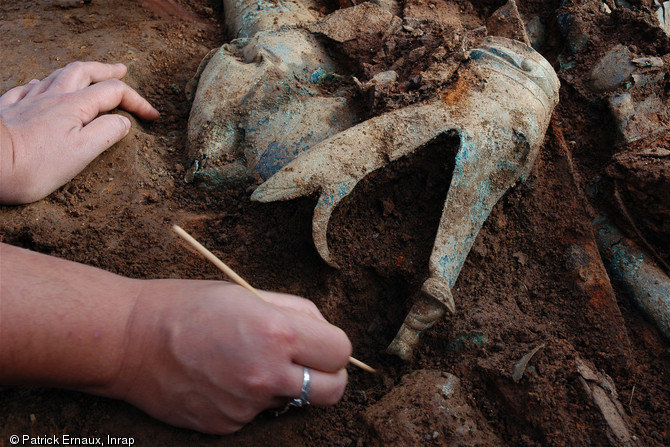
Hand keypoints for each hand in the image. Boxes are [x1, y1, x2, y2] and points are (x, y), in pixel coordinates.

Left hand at [0, 61, 159, 203]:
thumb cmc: (35, 164)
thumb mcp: (83, 153)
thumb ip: (107, 132)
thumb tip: (123, 122)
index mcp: (74, 106)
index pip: (114, 92)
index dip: (137, 101)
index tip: (152, 116)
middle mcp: (52, 96)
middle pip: (84, 72)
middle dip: (107, 70)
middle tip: (122, 70)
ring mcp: (29, 100)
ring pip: (57, 75)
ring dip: (79, 72)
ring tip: (89, 75)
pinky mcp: (9, 109)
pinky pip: (28, 87)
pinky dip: (43, 83)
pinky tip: (42, 87)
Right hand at [105, 279, 351, 433]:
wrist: (129, 340)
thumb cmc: (187, 307)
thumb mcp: (247, 294)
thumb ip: (295, 312)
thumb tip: (324, 332)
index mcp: (277, 333)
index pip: (340, 351)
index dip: (333, 344)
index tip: (321, 341)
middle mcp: (267, 375)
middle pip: (333, 389)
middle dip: (328, 374)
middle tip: (307, 360)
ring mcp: (247, 406)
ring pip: (294, 401)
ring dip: (285, 385)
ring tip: (250, 362)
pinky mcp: (227, 426)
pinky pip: (257, 414)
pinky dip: (250, 399)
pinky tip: (222, 378)